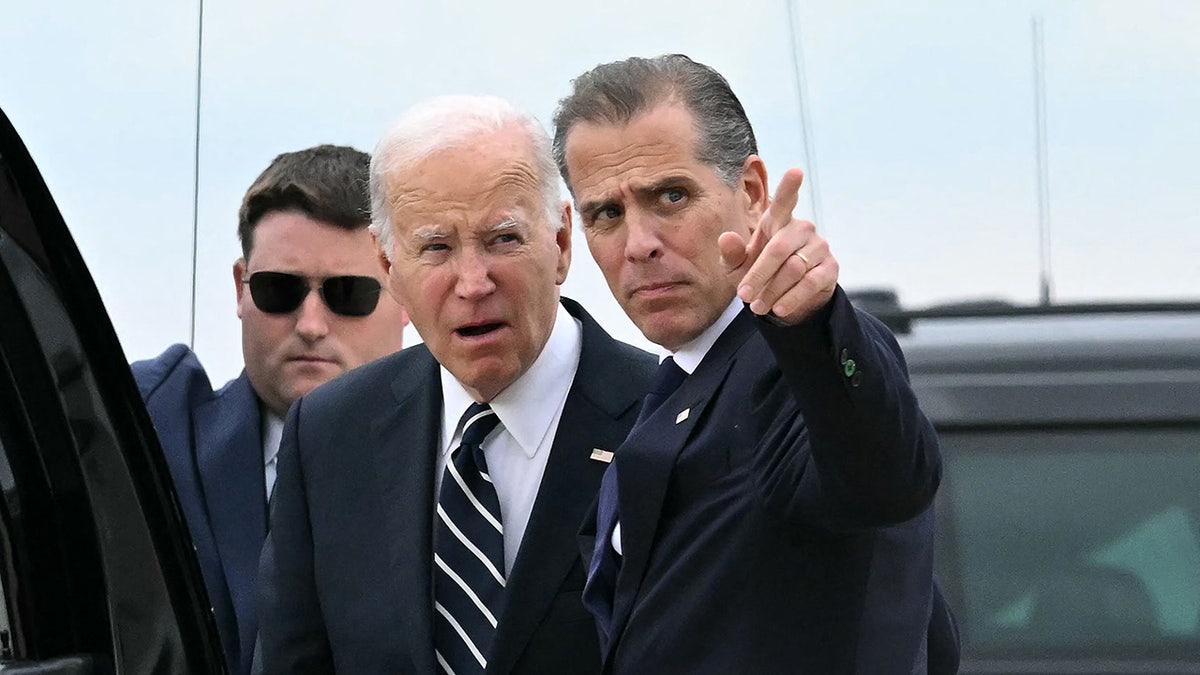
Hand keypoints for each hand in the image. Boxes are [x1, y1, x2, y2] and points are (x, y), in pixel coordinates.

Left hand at [718, 168, 837, 324]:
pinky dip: (791, 298)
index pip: (785, 201)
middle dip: (758, 275)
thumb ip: (731, 253)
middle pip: (778, 249)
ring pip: (793, 269)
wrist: (786, 299)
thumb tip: (726, 238)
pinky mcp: (830, 267)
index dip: (790, 187)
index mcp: (777, 221)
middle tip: (744, 296)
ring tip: (758, 307)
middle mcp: (801, 229)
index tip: (796, 171)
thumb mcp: (738, 267)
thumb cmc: (759, 273)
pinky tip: (779, 309)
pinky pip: (810, 283)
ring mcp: (819, 247)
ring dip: (772, 291)